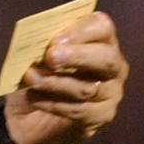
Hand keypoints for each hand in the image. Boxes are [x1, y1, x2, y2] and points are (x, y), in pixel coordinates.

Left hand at [3, 11, 127, 143]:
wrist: (30, 115)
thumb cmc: (39, 72)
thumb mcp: (36, 55)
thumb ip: (43, 45)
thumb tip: (39, 43)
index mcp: (99, 39)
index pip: (102, 27)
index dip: (80, 31)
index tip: (55, 40)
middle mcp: (113, 64)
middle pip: (106, 58)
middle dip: (77, 56)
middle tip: (50, 57)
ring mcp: (111, 92)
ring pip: (88, 88)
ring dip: (56, 82)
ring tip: (30, 78)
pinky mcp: (101, 116)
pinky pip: (79, 110)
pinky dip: (53, 103)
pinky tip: (34, 97)